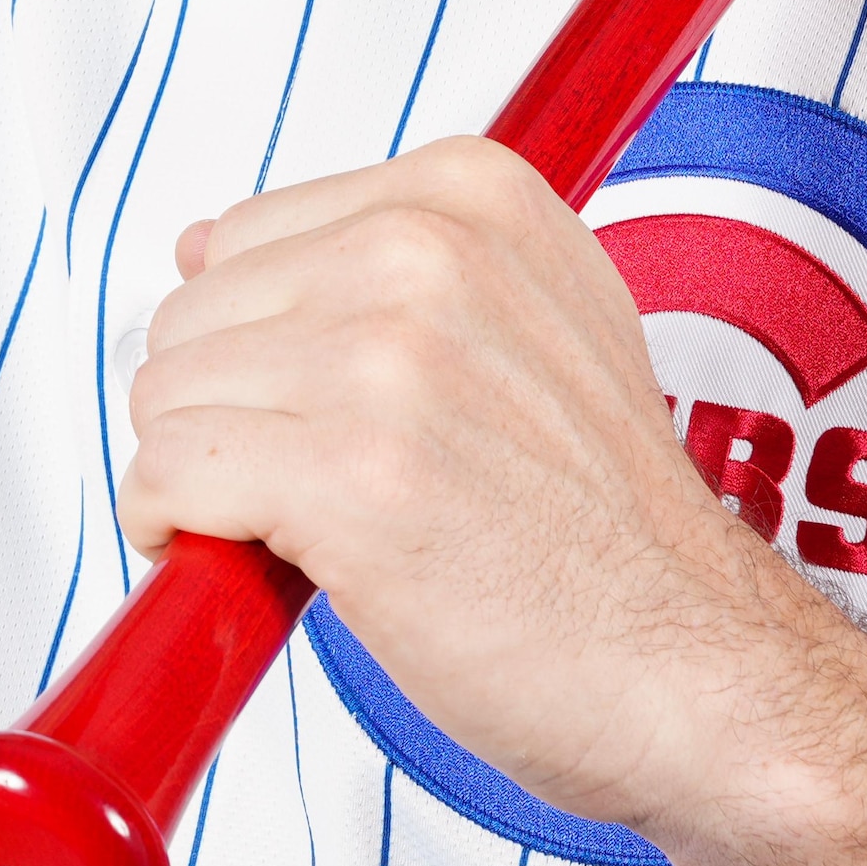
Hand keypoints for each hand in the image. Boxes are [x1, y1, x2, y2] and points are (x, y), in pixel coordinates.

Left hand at [121, 136, 866, 843]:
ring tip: (306, 532)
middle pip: (193, 315)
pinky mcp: (352, 476)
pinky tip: (258, 564)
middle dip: (222, 414)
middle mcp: (427, 253)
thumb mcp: (529, 330)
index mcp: (470, 196)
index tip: (320, 419)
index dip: (260, 351)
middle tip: (313, 491)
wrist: (698, 668)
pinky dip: (174, 533)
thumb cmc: (608, 532)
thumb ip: (381, 272)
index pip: (244, 238)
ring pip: (168, 397)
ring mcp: (389, 360)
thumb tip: (201, 248)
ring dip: (202, 482)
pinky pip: (169, 478)